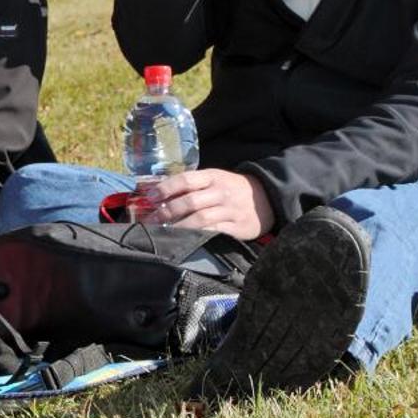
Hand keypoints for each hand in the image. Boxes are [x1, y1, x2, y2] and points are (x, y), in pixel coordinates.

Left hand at [148, 168, 274, 239]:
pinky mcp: (238, 227)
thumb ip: (191, 185)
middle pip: (191, 201)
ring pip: (201, 219)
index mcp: (213, 177)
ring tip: (164, 232)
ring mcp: (230, 210)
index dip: (167, 188)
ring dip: (179, 227)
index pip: (186, 180)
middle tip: (151, 220)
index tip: (150, 197)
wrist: (267, 198)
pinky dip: (198, 236)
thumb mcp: (214, 179)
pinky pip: (215, 232)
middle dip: (168, 211)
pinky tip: (186, 240)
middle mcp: (221, 192)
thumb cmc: (231, 188)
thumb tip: (157, 192)